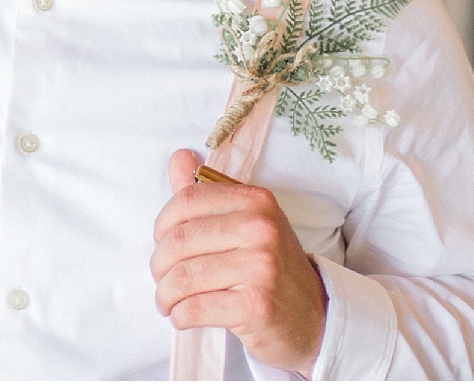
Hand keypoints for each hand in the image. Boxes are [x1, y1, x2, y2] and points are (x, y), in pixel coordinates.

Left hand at [150, 149, 328, 374]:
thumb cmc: (270, 268)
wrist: (313, 316)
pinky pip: (196, 308)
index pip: (187, 201)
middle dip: (159, 266)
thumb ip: (208, 193)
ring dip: (165, 295)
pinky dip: (180, 316)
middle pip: (179, 241)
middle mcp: (261, 228)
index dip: (162, 225)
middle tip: (162, 280)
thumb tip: (179, 158)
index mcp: (255, 200)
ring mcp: (261, 266)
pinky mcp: (257, 305)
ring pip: (183, 277)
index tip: (162, 244)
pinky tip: (183, 316)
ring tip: (168, 302)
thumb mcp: (246, 222)